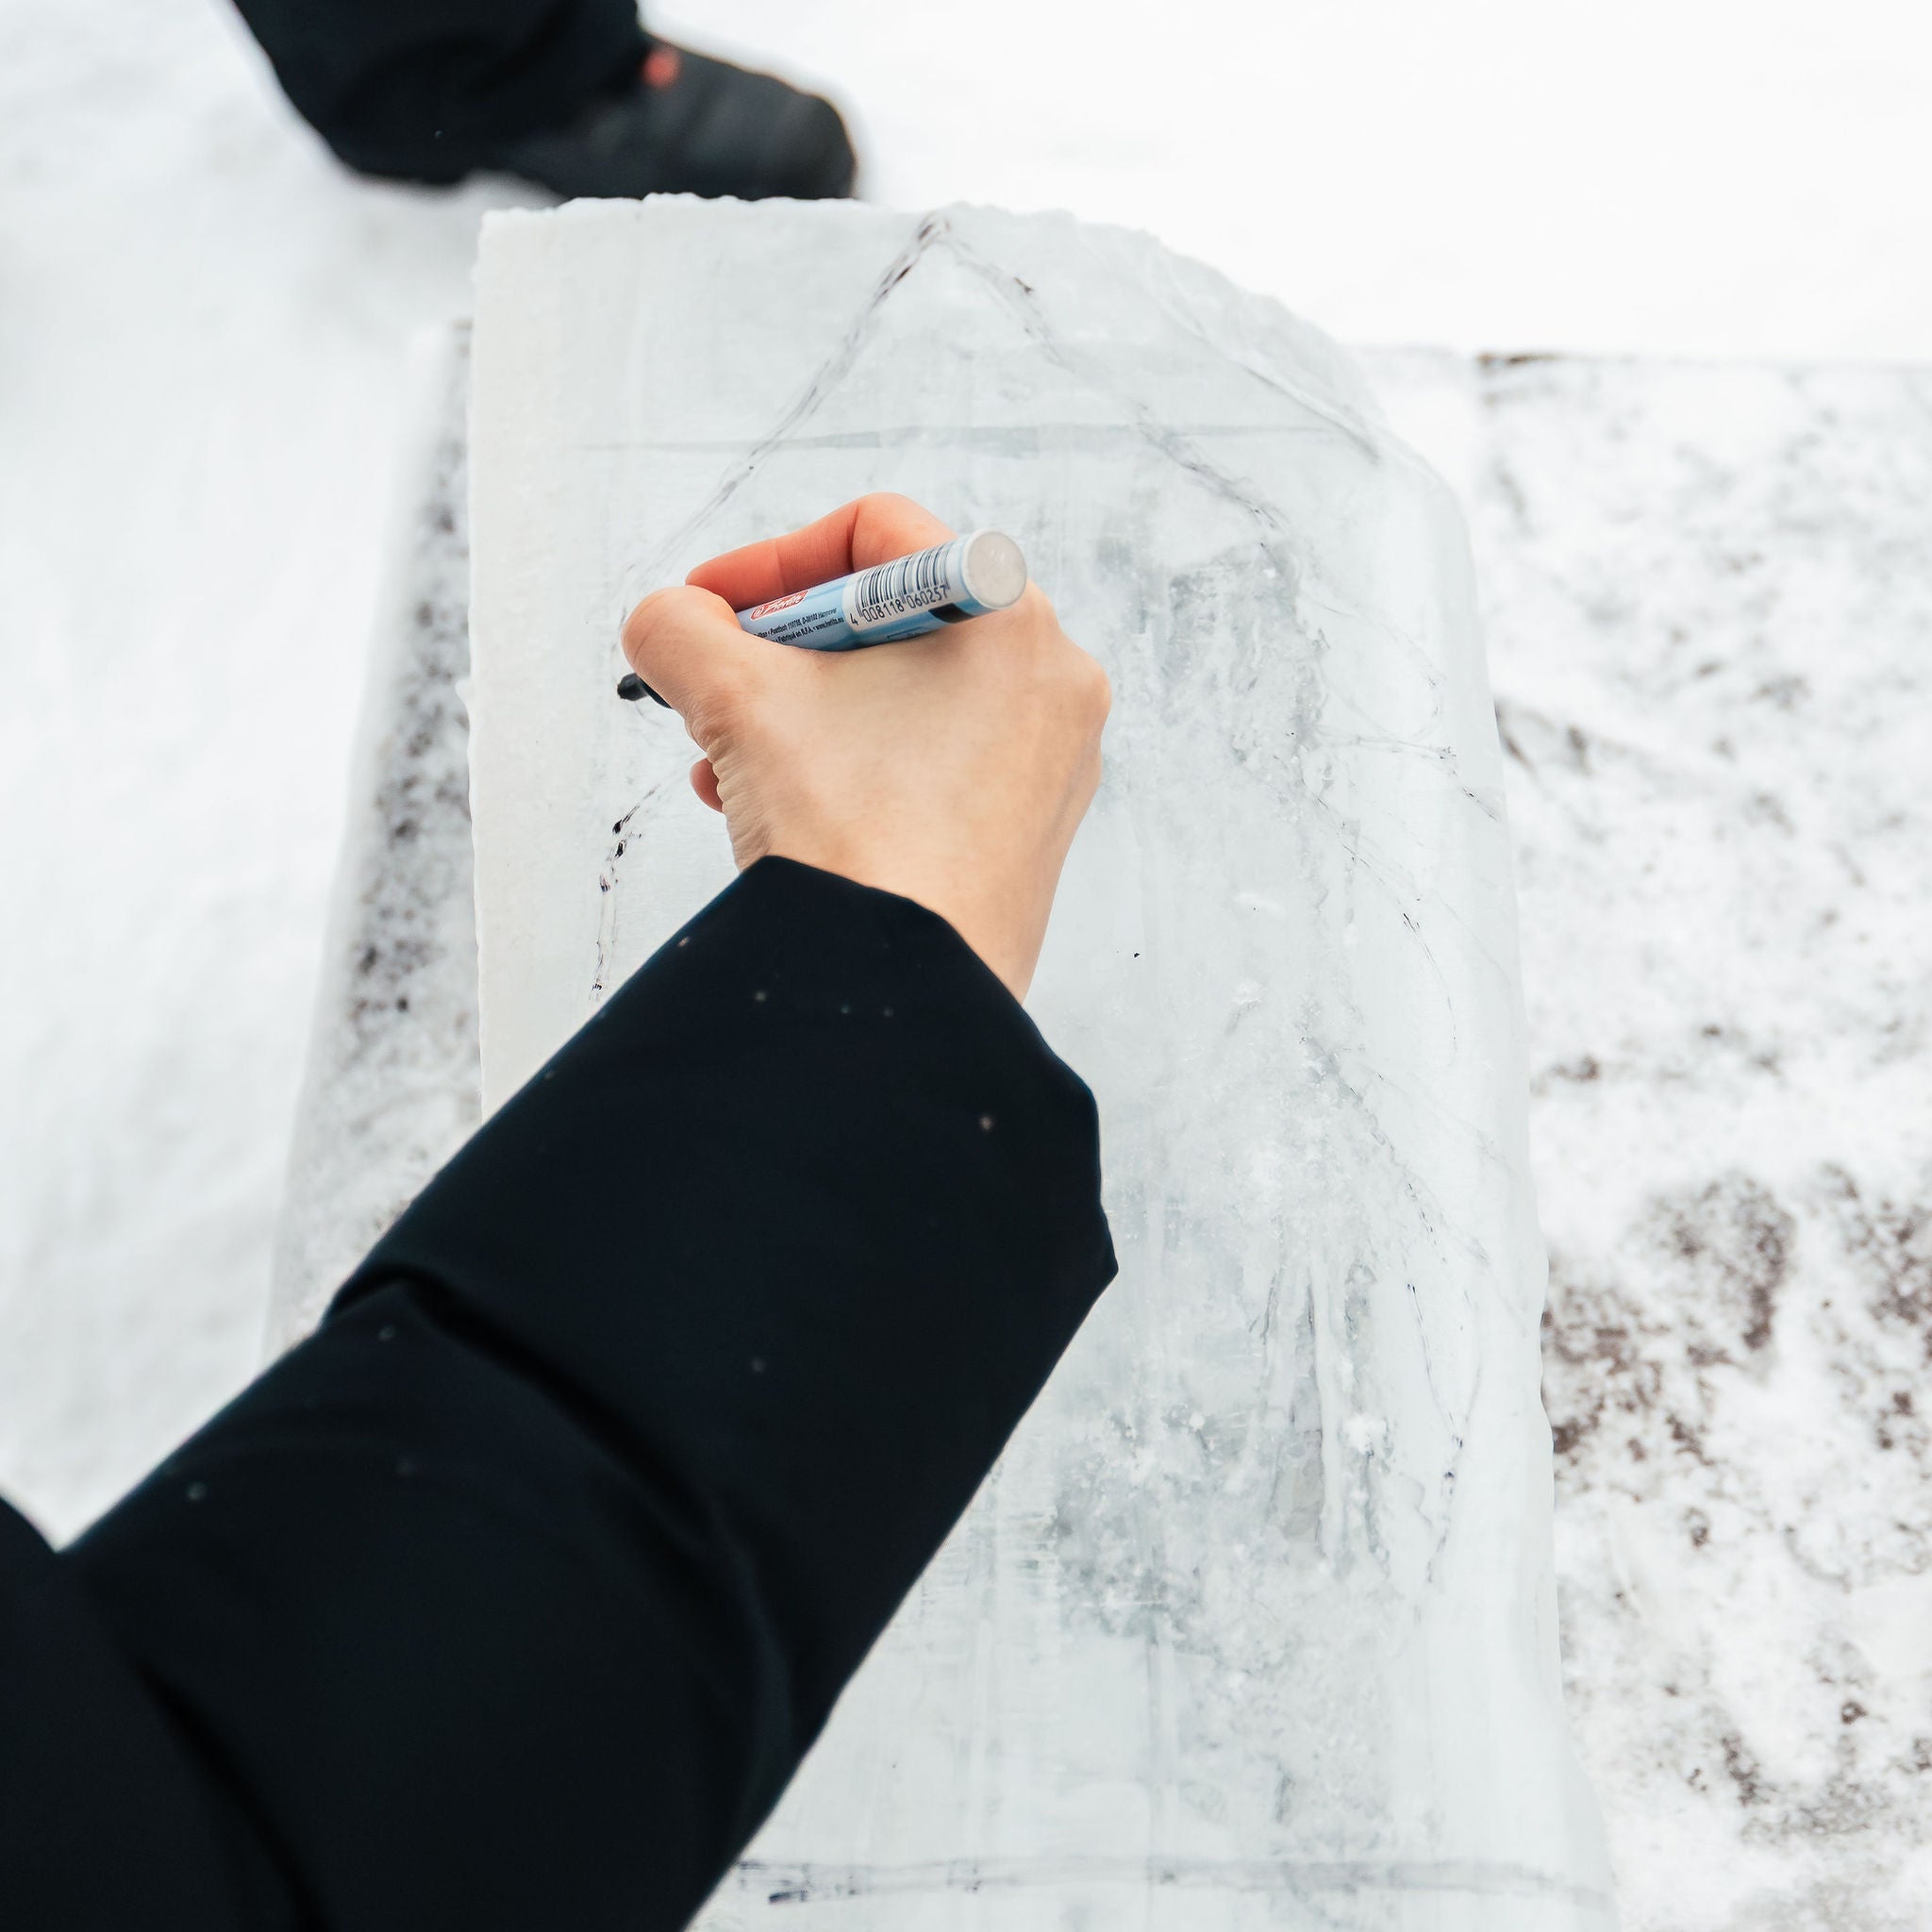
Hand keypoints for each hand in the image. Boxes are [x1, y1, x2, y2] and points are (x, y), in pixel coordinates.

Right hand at [620, 495, 1108, 998]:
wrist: (900, 989)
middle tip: (718, 684)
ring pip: (904, 700)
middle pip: (891, 620)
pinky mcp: (1027, 833)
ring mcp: (1048, 763)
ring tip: (728, 762)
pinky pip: (930, 766)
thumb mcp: (737, 700)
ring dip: (802, 717)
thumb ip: (682, 630)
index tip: (708, 606)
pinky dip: (852, 768)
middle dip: (782, 652)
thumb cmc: (855, 837)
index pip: (877, 536)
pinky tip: (776, 811)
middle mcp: (1049, 682)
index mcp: (1009, 617)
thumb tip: (669, 621)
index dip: (772, 560)